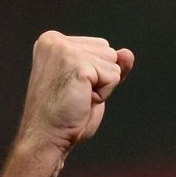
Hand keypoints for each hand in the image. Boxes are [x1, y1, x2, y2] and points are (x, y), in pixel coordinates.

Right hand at [16, 31, 134, 155]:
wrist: (47, 136)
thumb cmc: (66, 116)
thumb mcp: (91, 85)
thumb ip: (108, 66)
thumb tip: (128, 53)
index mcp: (53, 41)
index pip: (100, 47)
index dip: (97, 74)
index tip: (74, 88)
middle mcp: (55, 39)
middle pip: (108, 52)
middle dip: (101, 78)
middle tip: (76, 95)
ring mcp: (64, 49)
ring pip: (112, 63)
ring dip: (102, 87)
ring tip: (78, 97)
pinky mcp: (77, 63)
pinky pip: (113, 76)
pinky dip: (104, 94)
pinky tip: (82, 100)